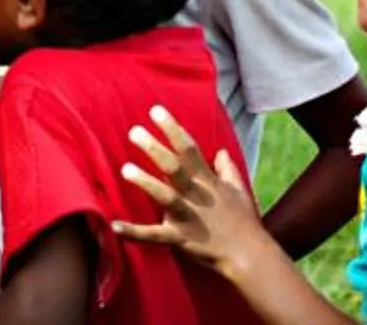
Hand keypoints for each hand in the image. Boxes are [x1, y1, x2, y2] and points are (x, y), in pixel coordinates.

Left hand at [114, 105, 270, 276]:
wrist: (251, 256)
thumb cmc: (244, 222)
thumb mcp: (240, 190)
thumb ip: (228, 169)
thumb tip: (221, 150)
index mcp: (208, 182)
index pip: (188, 149)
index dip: (173, 129)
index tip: (155, 110)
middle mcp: (196, 195)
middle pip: (174, 167)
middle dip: (155, 148)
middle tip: (133, 131)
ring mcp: (188, 217)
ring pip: (166, 196)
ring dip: (146, 182)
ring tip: (125, 169)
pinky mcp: (181, 238)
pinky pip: (155, 235)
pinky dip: (134, 232)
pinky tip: (114, 226)